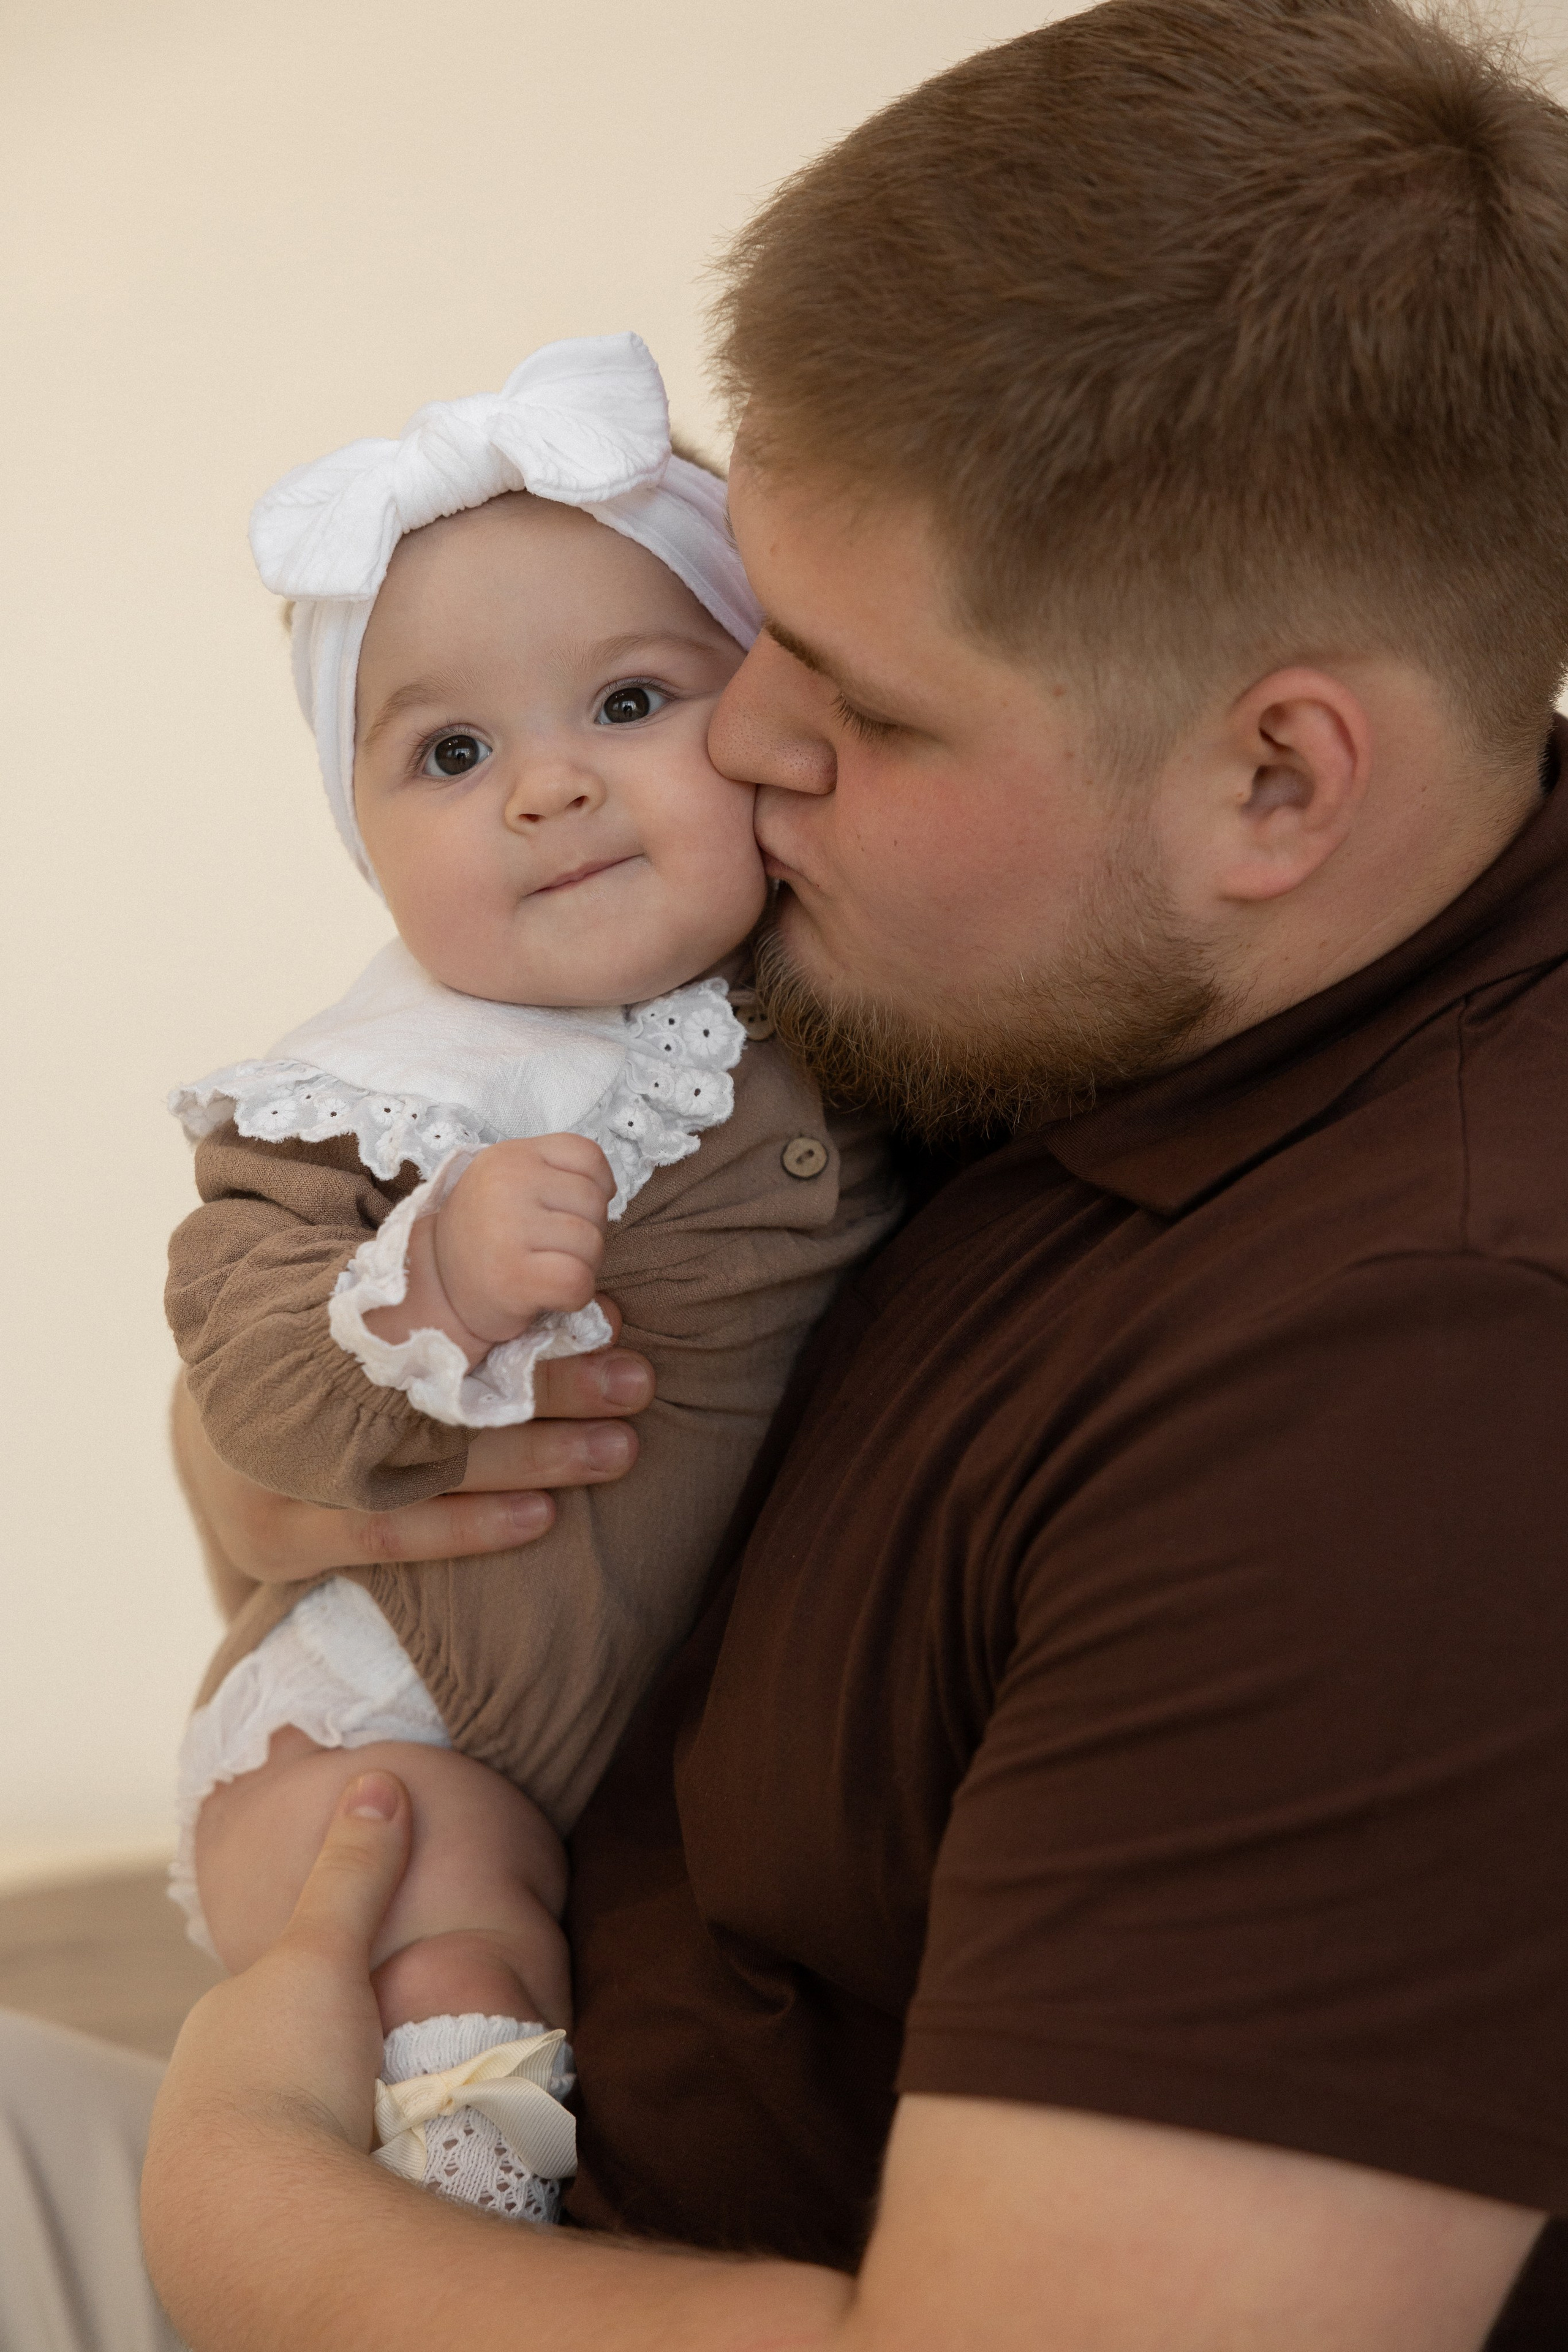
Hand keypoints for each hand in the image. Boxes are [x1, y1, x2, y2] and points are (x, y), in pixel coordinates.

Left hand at [142, 1771, 412, 2313]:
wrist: (258, 2223)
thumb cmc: (285, 2071)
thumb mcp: (324, 1949)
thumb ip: (354, 1870)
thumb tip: (378, 1779)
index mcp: (216, 2029)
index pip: (276, 1996)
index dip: (328, 1985)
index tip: (376, 1990)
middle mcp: (202, 2097)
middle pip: (288, 2061)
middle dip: (337, 2057)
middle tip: (403, 2056)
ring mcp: (221, 2167)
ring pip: (297, 2126)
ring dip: (341, 2118)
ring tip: (398, 2119)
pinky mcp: (247, 2231)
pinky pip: (307, 2182)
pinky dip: (341, 2170)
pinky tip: (374, 2171)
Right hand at [171, 1329, 651, 1592]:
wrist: (202, 1426)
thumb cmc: (301, 1351)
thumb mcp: (346, 1303)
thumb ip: (422, 1285)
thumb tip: (544, 1256)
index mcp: (314, 1316)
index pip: (433, 1313)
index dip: (523, 1318)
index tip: (601, 1310)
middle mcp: (295, 1388)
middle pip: (442, 1388)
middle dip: (548, 1387)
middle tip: (635, 1379)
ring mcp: (280, 1469)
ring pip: (428, 1463)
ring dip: (536, 1456)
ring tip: (619, 1446)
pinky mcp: (281, 1539)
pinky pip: (391, 1533)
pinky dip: (471, 1525)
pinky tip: (544, 1515)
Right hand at [436, 1135, 615, 1347]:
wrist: (436, 1288)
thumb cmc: (488, 1237)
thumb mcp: (512, 1185)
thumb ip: (555, 1175)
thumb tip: (609, 1192)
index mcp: (510, 1155)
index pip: (587, 1156)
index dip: (595, 1187)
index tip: (568, 1211)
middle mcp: (506, 1183)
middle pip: (594, 1202)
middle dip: (587, 1231)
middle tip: (549, 1249)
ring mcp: (507, 1228)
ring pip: (591, 1243)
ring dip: (581, 1265)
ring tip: (544, 1269)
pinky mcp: (512, 1276)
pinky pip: (578, 1281)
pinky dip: (575, 1296)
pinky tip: (547, 1295)